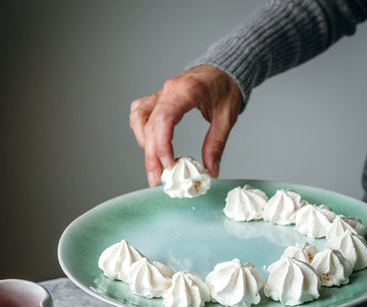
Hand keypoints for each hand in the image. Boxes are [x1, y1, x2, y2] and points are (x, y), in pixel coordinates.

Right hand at [130, 65, 242, 185]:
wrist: (224, 68)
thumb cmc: (226, 87)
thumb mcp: (227, 117)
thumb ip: (216, 144)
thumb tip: (210, 171)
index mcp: (187, 91)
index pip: (164, 119)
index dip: (162, 145)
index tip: (169, 165)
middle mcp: (169, 90)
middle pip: (149, 125)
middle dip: (151, 155)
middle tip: (156, 179)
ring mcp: (161, 93)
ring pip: (139, 118)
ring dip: (143, 143)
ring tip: (153, 164)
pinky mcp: (158, 98)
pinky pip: (140, 112)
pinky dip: (140, 130)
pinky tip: (148, 144)